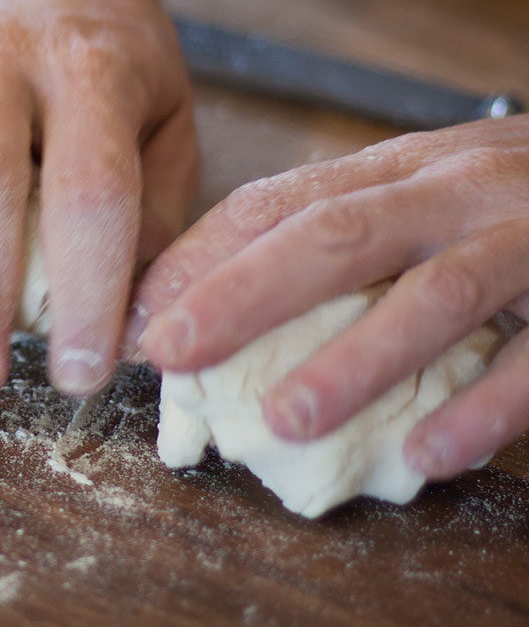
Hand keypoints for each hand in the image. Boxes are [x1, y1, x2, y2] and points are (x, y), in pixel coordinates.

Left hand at [130, 121, 528, 480]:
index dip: (203, 255)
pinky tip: (429, 457)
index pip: (282, 201)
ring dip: (356, 358)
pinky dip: (484, 408)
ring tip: (285, 419)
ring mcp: (528, 238)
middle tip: (170, 355)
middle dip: (243, 295)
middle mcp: (457, 189)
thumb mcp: (429, 198)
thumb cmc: (520, 208)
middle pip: (336, 235)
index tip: (137, 315)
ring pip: (436, 293)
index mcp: (403, 169)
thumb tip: (217, 311)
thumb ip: (347, 241)